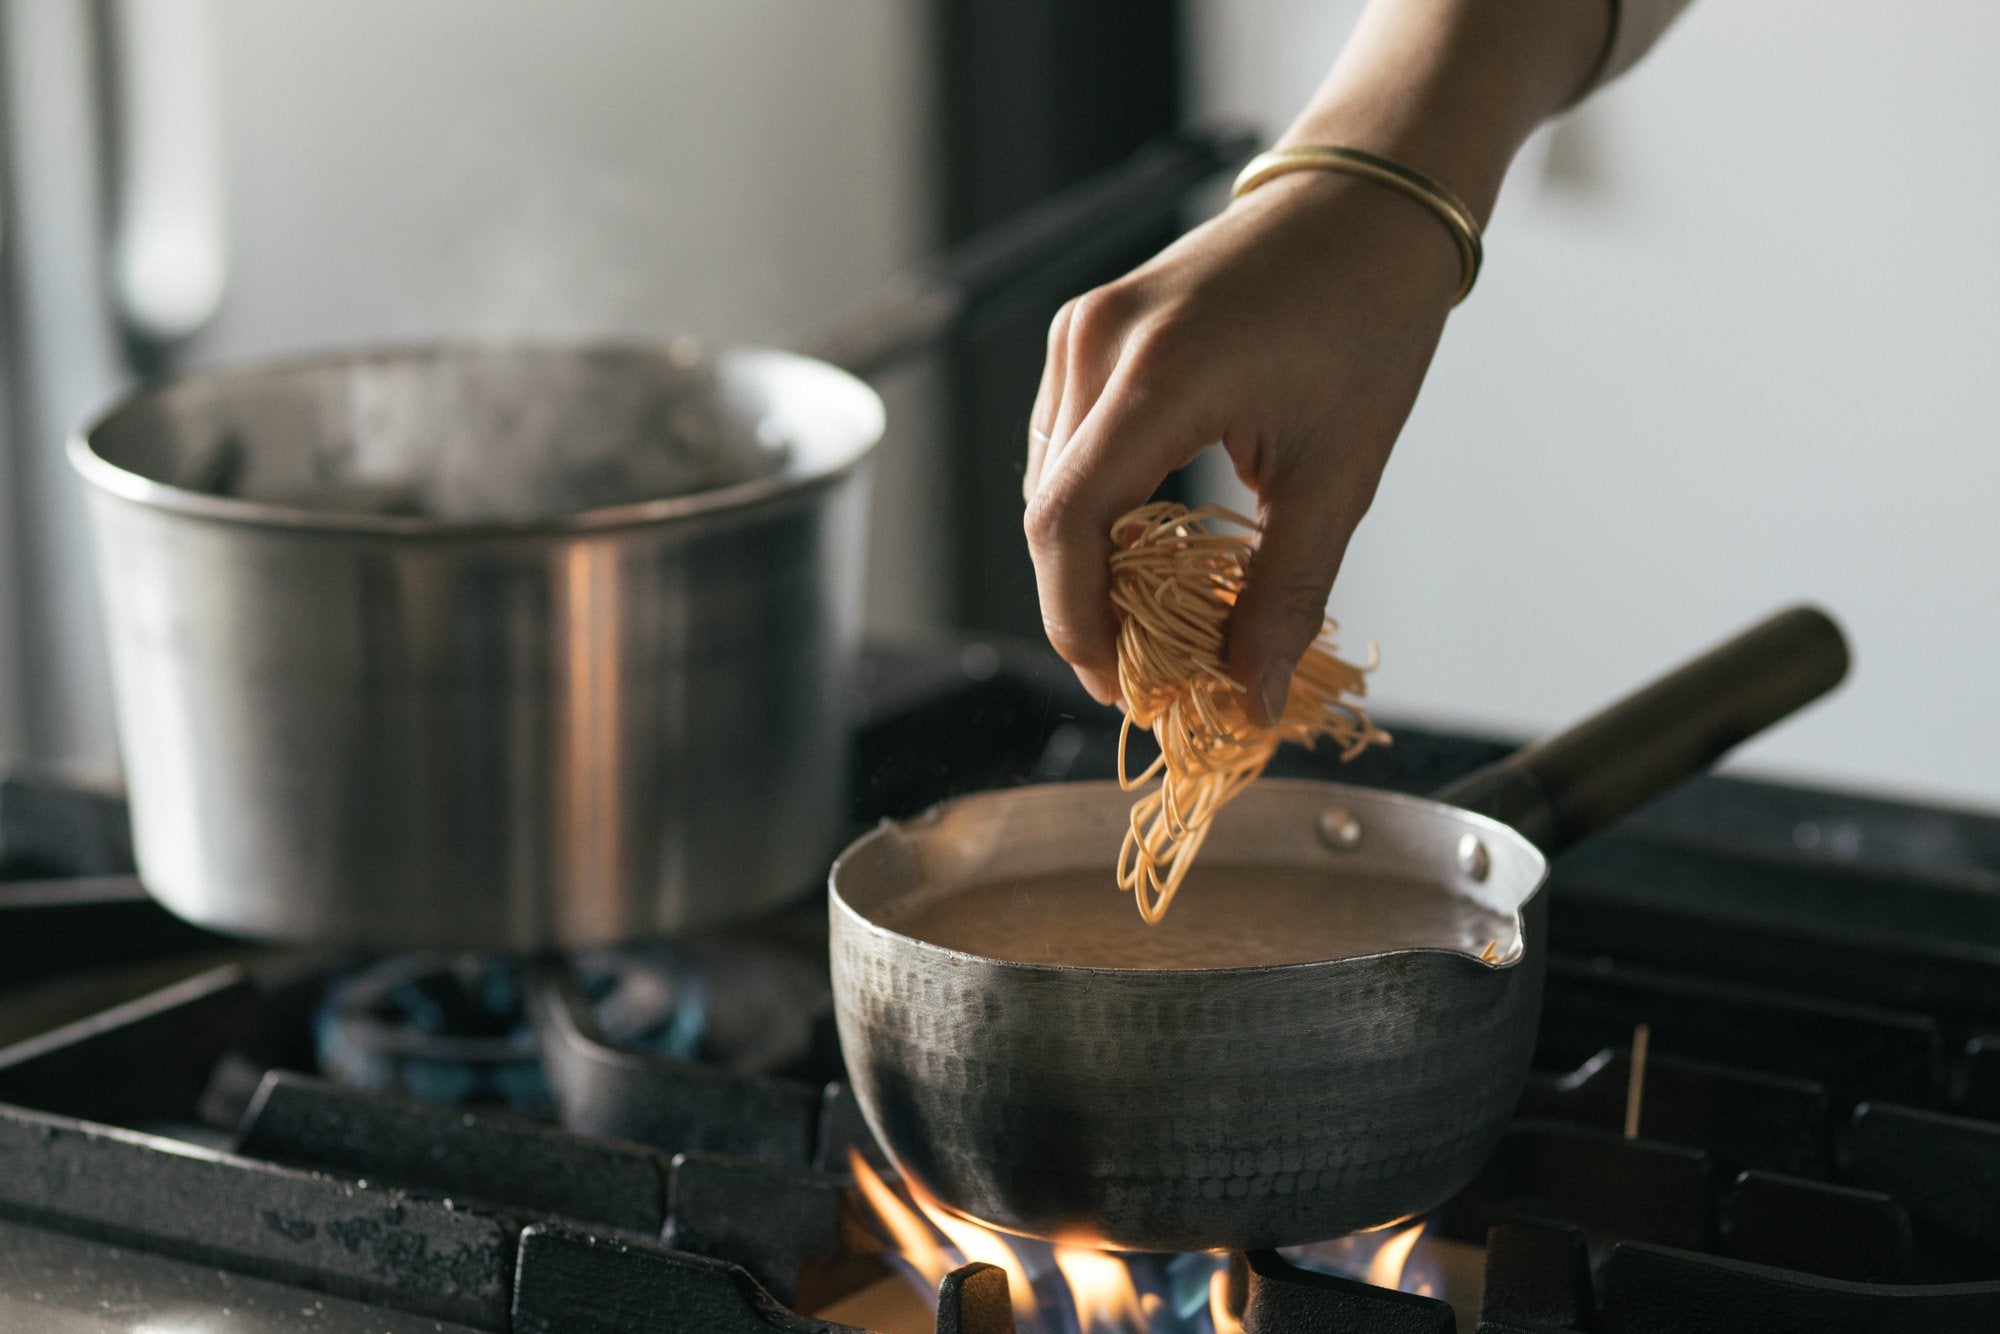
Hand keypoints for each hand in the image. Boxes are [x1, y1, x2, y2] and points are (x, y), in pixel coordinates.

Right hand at [1022, 168, 1461, 723]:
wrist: (1368, 205)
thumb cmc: (1369, 320)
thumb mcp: (1339, 474)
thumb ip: (1285, 593)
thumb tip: (1248, 698)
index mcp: (1156, 373)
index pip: (1066, 526)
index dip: (1079, 624)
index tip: (1124, 688)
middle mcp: (1096, 342)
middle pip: (1047, 512)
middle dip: (1086, 606)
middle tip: (1148, 672)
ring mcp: (1081, 329)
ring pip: (1048, 483)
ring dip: (1087, 561)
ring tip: (1151, 620)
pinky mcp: (1086, 329)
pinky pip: (1064, 444)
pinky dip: (1093, 508)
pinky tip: (1144, 547)